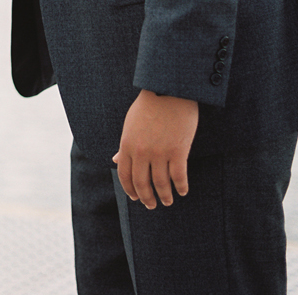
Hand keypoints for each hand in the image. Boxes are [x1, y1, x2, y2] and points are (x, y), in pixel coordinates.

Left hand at [113, 90, 198, 207]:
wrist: (168, 91)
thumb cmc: (149, 107)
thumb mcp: (130, 125)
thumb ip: (125, 146)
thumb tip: (115, 161)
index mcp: (127, 144)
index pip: (125, 175)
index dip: (130, 189)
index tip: (135, 198)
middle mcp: (141, 151)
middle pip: (142, 183)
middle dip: (146, 198)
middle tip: (152, 205)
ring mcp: (160, 153)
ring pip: (161, 183)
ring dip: (164, 196)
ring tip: (168, 201)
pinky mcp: (178, 151)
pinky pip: (178, 177)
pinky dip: (180, 187)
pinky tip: (182, 192)